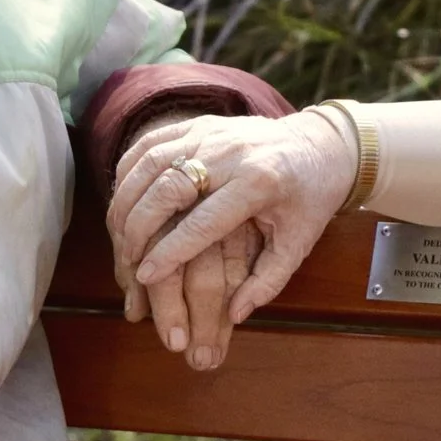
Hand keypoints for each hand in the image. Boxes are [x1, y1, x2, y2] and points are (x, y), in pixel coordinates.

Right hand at [107, 110, 355, 368]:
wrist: (321, 144)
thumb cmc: (310, 198)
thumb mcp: (301, 242)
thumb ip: (269, 281)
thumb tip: (236, 316)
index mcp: (260, 182)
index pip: (204, 221)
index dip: (170, 250)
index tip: (145, 276)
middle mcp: (230, 152)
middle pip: (169, 186)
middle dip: (139, 226)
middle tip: (128, 259)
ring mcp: (210, 132)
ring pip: (151, 161)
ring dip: (127, 199)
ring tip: (118, 235)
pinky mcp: (197, 123)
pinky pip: (151, 142)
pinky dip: (129, 171)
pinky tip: (121, 199)